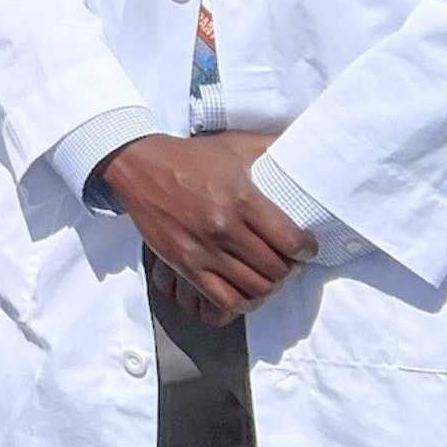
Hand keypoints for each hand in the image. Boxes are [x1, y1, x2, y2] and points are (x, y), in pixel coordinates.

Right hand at [97, 132, 315, 318]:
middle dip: (290, 268)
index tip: (307, 247)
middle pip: (275, 268)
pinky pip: (223, 299)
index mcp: (241, 197)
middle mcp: (223, 226)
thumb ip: (271, 145)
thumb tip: (306, 144)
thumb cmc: (192, 156)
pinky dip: (243, 302)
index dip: (307, 249)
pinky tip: (248, 290)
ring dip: (270, 286)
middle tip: (290, 262)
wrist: (139, 165)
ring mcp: (202, 249)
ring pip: (254, 288)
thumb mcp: (234, 144)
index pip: (290, 240)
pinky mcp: (183, 264)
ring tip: (271, 276)